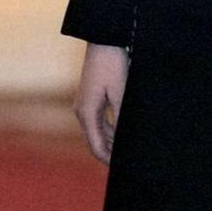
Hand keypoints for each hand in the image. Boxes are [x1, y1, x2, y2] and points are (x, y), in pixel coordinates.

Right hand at [74, 43, 128, 163]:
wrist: (103, 40)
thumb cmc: (112, 65)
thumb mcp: (120, 94)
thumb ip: (121, 121)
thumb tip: (125, 142)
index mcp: (86, 113)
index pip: (96, 147)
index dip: (109, 161)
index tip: (125, 170)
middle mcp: (82, 111)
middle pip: (95, 142)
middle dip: (110, 154)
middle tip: (129, 164)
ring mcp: (85, 104)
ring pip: (98, 132)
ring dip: (111, 143)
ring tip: (129, 153)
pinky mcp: (91, 98)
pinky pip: (99, 122)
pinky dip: (110, 131)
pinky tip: (123, 135)